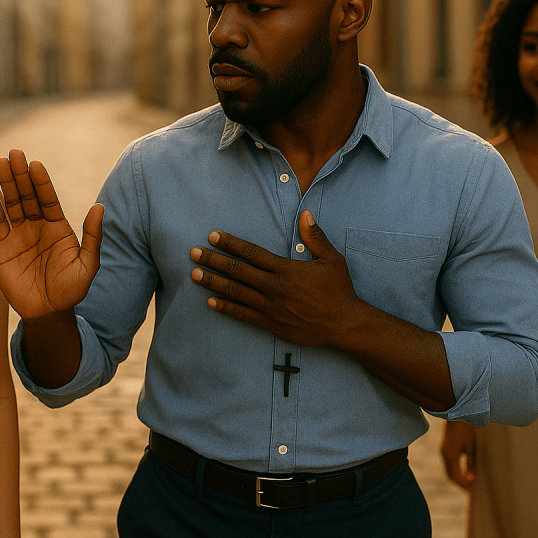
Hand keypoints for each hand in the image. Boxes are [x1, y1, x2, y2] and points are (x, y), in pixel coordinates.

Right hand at [0, 149, 103, 320]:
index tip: (36, 165)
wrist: (48, 312)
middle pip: (28, 195)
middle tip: (15, 153)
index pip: (48, 198)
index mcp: (58, 226)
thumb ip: (92, 236)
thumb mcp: (87, 264)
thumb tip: (100, 207)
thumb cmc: (71, 289)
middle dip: (21, 175)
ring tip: (1, 161)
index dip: (42, 182)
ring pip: (11, 203)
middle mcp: (38, 225)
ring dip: (6, 182)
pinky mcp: (2, 246)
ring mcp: (19, 234)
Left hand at [189, 210, 360, 346]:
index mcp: (286, 269)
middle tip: (193, 253)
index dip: (230, 243)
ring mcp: (270, 307)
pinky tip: (210, 301)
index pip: (251, 252)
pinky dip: (225, 308)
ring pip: (235, 292)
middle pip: (237, 270)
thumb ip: (315, 237)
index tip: (213, 236)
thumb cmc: (339, 290)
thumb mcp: (332, 260)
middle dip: (213, 260)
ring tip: (194, 274)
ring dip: (213, 282)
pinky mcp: (270, 323)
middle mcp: (274, 287)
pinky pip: (242, 314)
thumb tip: (305, 213)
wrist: (344, 324)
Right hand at [441, 420, 475, 489]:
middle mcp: (445, 455)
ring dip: (458, 477)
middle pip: (450, 475)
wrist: (457, 414)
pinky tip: (465, 471)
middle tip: (471, 489)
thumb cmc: (467, 430)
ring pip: (449, 470)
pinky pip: (449, 463)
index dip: (463, 485)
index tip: (471, 490)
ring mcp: (443, 451)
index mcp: (451, 456)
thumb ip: (471, 463)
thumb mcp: (472, 448)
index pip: (455, 477)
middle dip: (460, 483)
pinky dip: (456, 470)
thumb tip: (472, 477)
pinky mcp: (445, 448)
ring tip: (469, 481)